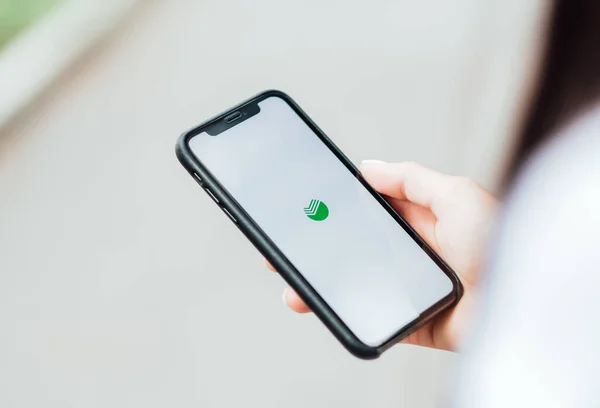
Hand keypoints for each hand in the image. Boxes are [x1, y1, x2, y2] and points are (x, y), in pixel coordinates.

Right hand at [266, 161, 497, 350]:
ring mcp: (411, 288)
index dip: (341, 208)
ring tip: (293, 284)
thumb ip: (410, 179)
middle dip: (322, 247)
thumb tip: (367, 167)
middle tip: (289, 247)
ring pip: (356, 283)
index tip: (309, 208)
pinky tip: (319, 305)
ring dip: (322, 283)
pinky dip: (346, 312)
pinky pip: (373, 315)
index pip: (373, 210)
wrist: (521, 303)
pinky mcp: (413, 321)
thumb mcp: (455, 193)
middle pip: (358, 248)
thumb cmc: (499, 242)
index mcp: (426, 221)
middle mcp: (415, 253)